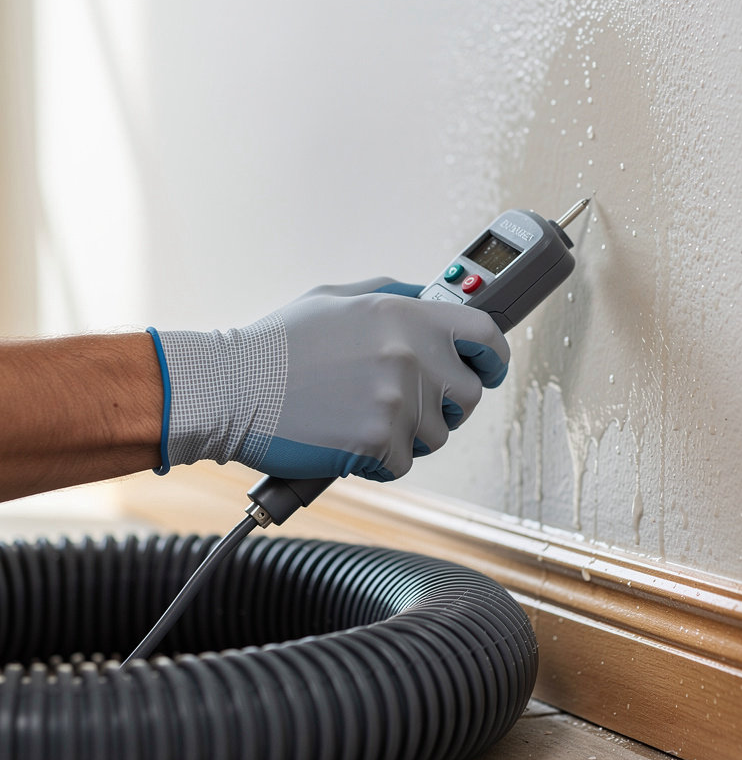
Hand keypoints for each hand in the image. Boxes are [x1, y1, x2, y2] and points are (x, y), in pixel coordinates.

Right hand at [148, 278, 509, 480]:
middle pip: (470, 394)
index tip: (489, 369)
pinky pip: (404, 463)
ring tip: (361, 417)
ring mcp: (398, 399)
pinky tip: (346, 438)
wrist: (228, 388)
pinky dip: (379, 459)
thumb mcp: (339, 299)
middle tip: (410, 404)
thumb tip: (434, 299)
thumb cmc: (277, 345)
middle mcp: (410, 353)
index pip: (486, 334)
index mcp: (405, 314)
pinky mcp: (379, 441)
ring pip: (438, 434)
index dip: (494, 357)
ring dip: (409, 434)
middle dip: (446, 404)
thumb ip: (395, 297)